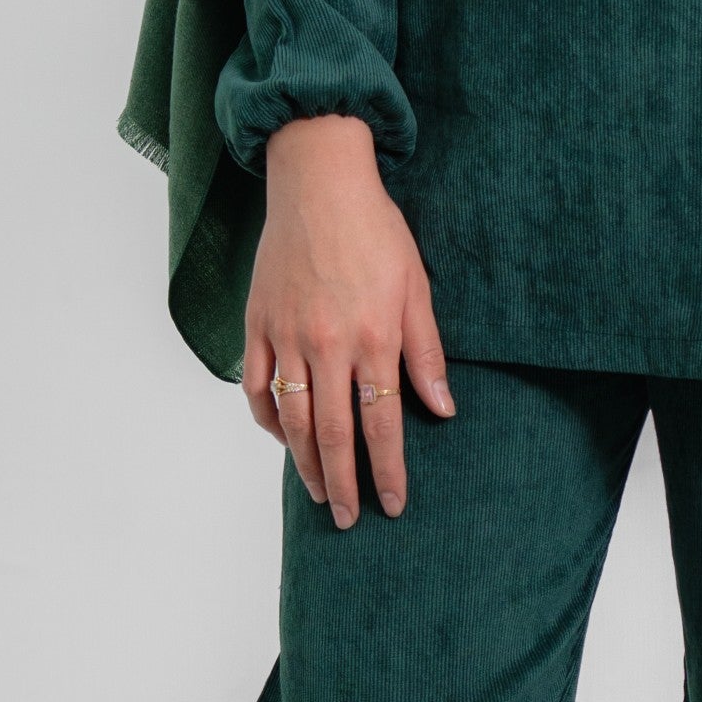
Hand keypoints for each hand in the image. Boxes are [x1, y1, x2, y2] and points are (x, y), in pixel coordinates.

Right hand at [243, 116, 451, 525]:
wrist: (318, 183)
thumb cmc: (376, 231)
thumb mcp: (416, 287)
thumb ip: (426, 352)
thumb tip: (443, 408)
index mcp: (373, 338)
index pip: (382, 424)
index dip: (388, 470)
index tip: (392, 505)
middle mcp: (327, 345)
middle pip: (333, 433)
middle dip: (344, 483)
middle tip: (349, 519)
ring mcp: (286, 337)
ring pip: (293, 419)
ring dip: (305, 462)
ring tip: (318, 491)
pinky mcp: (258, 324)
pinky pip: (258, 387)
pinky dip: (269, 418)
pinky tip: (284, 437)